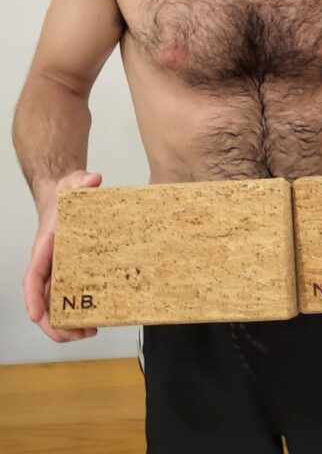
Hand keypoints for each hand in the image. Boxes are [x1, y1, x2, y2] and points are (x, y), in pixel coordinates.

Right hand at [24, 170, 101, 342]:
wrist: (68, 193)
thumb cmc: (67, 193)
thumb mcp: (75, 183)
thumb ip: (82, 181)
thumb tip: (92, 179)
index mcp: (45, 247)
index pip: (33, 276)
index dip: (33, 298)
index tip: (37, 315)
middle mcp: (48, 264)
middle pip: (41, 300)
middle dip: (54, 323)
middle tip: (76, 335)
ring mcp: (59, 270)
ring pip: (54, 305)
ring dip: (66, 324)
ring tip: (88, 334)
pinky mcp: (72, 272)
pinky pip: (69, 298)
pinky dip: (77, 313)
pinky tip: (94, 321)